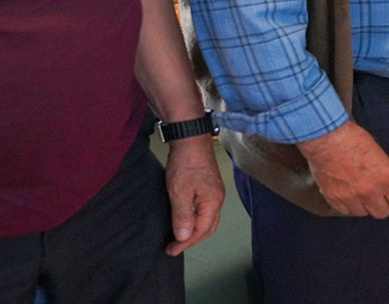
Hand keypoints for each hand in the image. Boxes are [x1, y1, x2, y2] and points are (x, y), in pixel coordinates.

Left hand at [162, 136, 223, 254]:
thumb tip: (184, 237)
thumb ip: (182, 215)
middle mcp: (218, 199)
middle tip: (174, 247)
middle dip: (192, 240)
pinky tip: (186, 220)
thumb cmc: (185, 164)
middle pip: (208, 228)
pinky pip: (205, 211)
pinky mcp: (210, 187)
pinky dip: (196, 221)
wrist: (190, 138)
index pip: (201, 231)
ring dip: (195, 231)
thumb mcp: (179, 191)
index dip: (185, 243)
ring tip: (179, 238)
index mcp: (212, 202)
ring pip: (208, 220)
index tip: (171, 250)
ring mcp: (215, 192)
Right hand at [296, 120, 388, 218]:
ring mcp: (351, 197)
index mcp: (386, 178)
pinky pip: (345, 211)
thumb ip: (385, 175)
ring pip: (363, 213)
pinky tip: (346, 192)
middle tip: (376, 194)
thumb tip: (386, 187)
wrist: (326, 136)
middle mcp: (370, 191)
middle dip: (381, 204)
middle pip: (382, 213)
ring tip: (358, 191)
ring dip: (363, 204)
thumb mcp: (379, 154)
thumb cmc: (353, 138)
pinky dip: (346, 204)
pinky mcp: (334, 198)